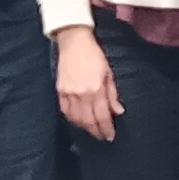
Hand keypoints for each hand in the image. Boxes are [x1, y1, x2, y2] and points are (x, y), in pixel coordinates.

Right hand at [53, 26, 121, 141]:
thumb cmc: (94, 55)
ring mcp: (68, 94)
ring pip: (76, 119)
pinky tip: (78, 121)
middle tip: (102, 137)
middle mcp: (81, 95)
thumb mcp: (108, 73)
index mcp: (95, 90)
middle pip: (88, 121)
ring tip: (92, 130)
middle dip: (96, 131)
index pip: (102, 116)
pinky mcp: (60, 91)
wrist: (74, 42)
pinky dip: (72, 119)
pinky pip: (65, 111)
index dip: (106, 128)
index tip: (110, 136)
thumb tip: (118, 112)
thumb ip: (113, 95)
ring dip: (85, 127)